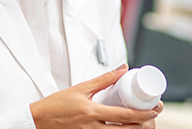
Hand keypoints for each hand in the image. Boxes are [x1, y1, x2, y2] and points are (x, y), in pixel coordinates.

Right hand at [30, 64, 163, 127]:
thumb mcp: (81, 88)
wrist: (36, 121)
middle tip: (153, 117)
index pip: (123, 115)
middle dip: (143, 125)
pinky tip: (125, 128)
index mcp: (91, 112)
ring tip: (144, 123)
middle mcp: (91, 128)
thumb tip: (123, 68)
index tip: (154, 110)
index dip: (142, 114)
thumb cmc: (56, 105)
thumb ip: (104, 79)